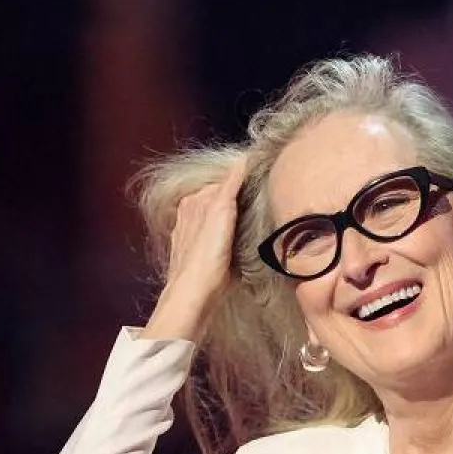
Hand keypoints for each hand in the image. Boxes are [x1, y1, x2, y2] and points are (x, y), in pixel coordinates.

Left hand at [147, 155, 247, 340]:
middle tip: (262, 205)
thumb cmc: (206, 254)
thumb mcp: (220, 210)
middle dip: (238, 202)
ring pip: (219, 221)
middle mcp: (189, 217)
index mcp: (193, 202)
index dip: (242, 183)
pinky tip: (239, 245)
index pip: (223, 183)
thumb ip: (231, 184)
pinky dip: (229, 239)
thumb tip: (243, 158)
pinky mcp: (200, 258)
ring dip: (235, 221)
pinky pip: (218, 241)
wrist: (194, 295)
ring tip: (254, 224)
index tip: (262, 184)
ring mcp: (192, 238)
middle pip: (220, 202)